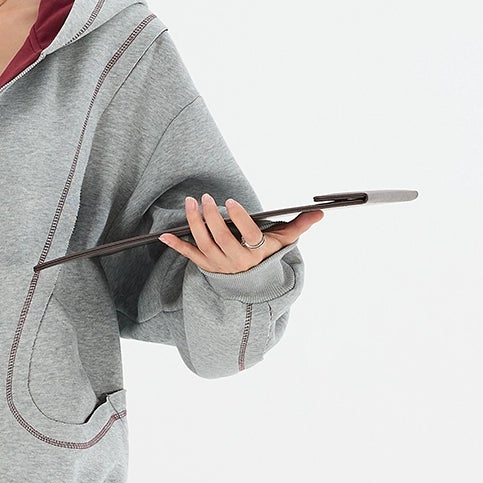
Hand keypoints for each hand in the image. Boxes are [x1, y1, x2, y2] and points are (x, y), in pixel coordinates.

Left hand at [159, 194, 324, 274]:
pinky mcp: (205, 265)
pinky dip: (176, 246)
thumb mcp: (282, 242)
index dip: (239, 220)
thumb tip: (319, 214)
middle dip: (211, 217)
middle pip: (221, 239)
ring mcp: (219, 265)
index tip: (231, 202)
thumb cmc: (267, 256)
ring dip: (195, 224)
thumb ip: (298, 226)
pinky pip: (189, 255)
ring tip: (191, 203)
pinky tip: (163, 235)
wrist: (252, 285)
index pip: (248, 236)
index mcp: (255, 254)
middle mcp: (236, 261)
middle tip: (205, 198)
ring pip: (204, 244)